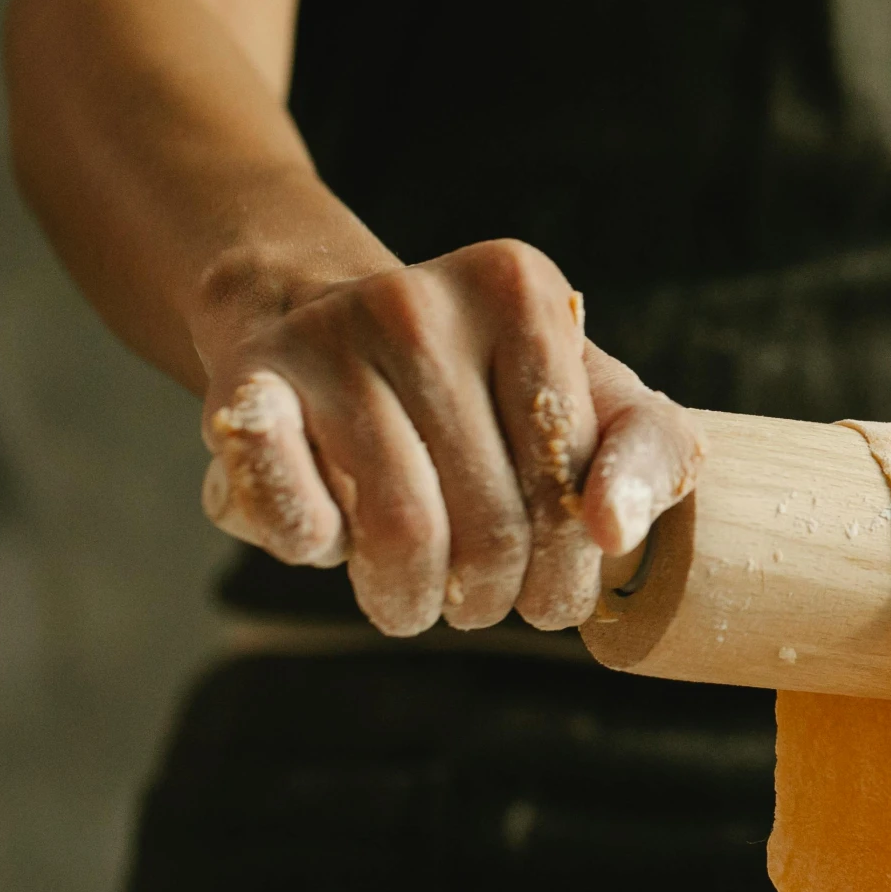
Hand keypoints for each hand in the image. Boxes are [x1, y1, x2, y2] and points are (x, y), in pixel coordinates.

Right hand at [192, 239, 701, 635]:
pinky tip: (334, 543)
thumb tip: (617, 530)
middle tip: (480, 602)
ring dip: (411, 600)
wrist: (324, 323)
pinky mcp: (243, 385)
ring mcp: (325, 337)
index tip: (549, 586)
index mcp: (519, 289)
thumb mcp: (592, 398)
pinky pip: (294, 511)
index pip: (571, 477)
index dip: (567, 565)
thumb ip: (647, 454)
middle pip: (493, 519)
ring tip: (416, 597)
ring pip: (403, 533)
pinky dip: (321, 552)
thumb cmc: (483, 387)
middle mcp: (417, 299)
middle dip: (493, 596)